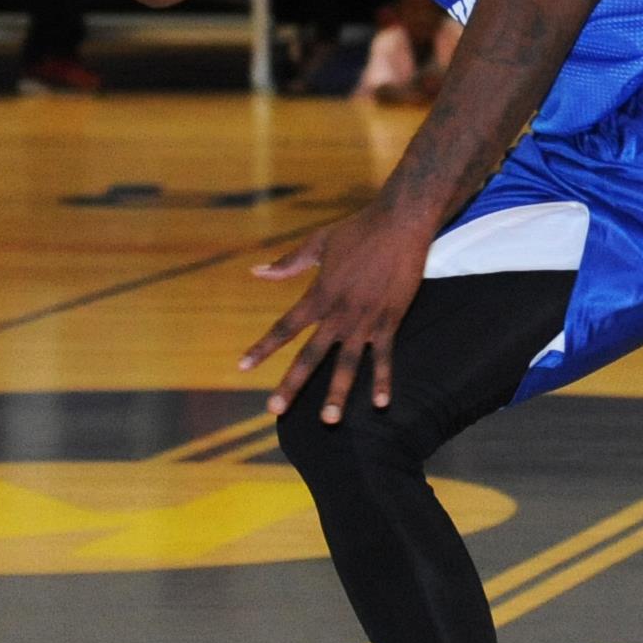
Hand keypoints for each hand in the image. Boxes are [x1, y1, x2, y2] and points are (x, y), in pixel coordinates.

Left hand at [239, 201, 434, 422]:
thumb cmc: (358, 229)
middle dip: (292, 384)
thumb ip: (288, 263)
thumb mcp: (318, 243)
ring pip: (347, 363)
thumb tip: (255, 271)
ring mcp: (366, 319)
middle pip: (310, 355)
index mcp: (319, 294)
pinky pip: (385, 355)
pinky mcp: (391, 319)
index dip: (262, 348)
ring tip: (328, 420)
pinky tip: (380, 403)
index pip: (284, 327)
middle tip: (274, 410)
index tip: (242, 367)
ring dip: (337, 393)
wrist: (400, 222)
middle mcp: (339, 312)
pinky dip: (382, 379)